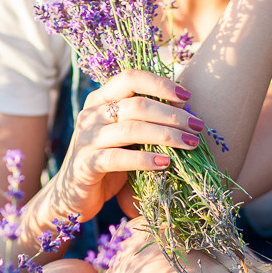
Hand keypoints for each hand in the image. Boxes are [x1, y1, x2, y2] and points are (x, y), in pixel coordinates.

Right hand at [48, 69, 201, 222]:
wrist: (73, 194)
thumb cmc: (107, 161)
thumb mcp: (125, 135)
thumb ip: (145, 118)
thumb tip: (182, 104)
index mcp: (99, 99)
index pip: (130, 78)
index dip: (160, 83)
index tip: (187, 96)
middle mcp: (90, 115)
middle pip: (137, 105)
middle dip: (172, 114)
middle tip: (197, 126)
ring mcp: (86, 139)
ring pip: (131, 129)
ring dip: (166, 135)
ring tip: (190, 144)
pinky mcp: (86, 165)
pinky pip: (119, 158)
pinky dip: (145, 159)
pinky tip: (166, 163)